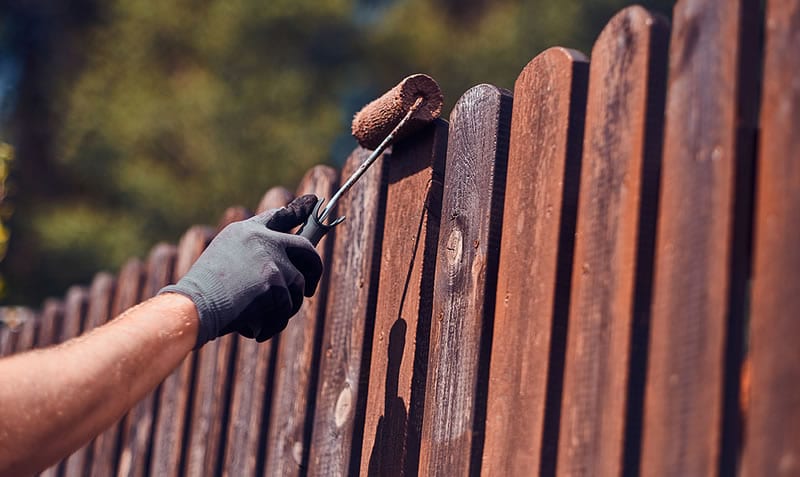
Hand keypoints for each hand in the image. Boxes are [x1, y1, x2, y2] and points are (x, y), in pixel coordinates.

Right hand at [160, 195, 322, 346]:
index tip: (313, 201)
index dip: (299, 210)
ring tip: (260, 315)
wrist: (193, 306)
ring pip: (298, 287)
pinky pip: (286, 310)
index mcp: (247, 231)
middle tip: (309, 289)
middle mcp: (262, 239)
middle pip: (306, 249)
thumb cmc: (204, 292)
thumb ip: (252, 252)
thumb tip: (285, 263)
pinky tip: (253, 327)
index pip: (279, 216)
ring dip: (284, 307)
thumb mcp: (224, 259)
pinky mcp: (275, 283)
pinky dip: (272, 324)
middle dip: (314, 271)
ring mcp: (271, 259)